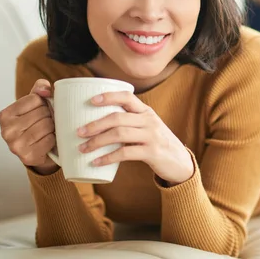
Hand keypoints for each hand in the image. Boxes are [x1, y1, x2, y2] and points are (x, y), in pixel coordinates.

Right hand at [0, 79, 58, 174]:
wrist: (38, 151)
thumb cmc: (36, 123)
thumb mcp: (35, 103)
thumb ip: (39, 89)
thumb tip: (45, 90)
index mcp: (5, 115)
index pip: (35, 99)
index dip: (44, 103)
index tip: (41, 110)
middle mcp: (6, 131)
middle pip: (42, 113)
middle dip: (50, 115)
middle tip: (47, 121)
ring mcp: (16, 145)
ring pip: (47, 125)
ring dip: (53, 127)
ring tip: (48, 130)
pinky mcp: (28, 156)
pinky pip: (50, 140)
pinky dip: (53, 139)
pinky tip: (48, 141)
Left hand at [77, 91, 193, 185]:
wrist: (180, 162)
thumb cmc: (157, 144)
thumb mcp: (148, 127)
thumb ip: (130, 123)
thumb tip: (97, 123)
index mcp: (146, 111)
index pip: (127, 96)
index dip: (108, 96)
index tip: (91, 100)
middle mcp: (149, 120)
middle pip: (118, 117)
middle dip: (95, 124)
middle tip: (79, 132)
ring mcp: (152, 136)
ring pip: (119, 134)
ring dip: (98, 141)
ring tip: (83, 148)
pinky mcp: (152, 153)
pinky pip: (125, 153)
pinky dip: (108, 157)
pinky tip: (97, 162)